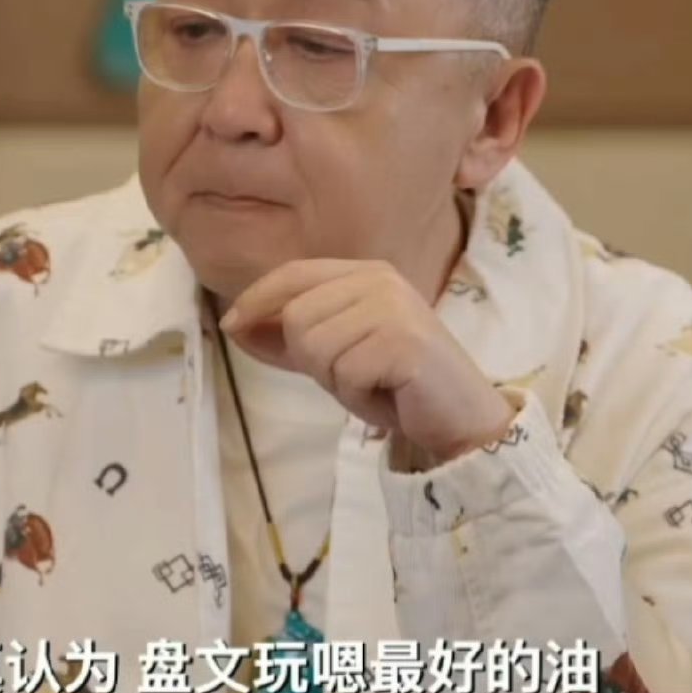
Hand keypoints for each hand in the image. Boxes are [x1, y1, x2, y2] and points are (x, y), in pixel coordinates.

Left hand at [218, 259, 516, 470]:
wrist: (460, 419)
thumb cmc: (394, 385)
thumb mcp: (331, 356)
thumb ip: (287, 338)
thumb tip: (235, 324)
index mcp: (364, 273)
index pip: (293, 273)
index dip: (257, 298)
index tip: (231, 324)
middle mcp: (379, 280)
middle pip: (296, 316)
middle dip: (310, 359)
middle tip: (353, 375)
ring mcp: (393, 307)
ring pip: (313, 345)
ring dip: (334, 380)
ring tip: (372, 384)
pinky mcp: (403, 341)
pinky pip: (343, 373)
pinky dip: (357, 397)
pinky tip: (387, 395)